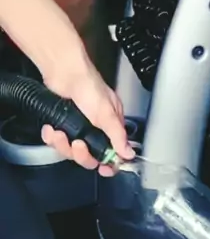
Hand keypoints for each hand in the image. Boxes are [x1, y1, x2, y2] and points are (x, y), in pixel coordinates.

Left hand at [40, 52, 134, 175]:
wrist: (63, 69)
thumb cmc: (88, 84)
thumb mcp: (107, 113)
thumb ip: (118, 136)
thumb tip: (128, 153)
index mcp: (111, 127)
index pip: (113, 153)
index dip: (109, 164)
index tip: (103, 168)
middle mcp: (95, 129)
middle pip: (90, 157)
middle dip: (82, 154)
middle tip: (78, 145)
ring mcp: (77, 128)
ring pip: (71, 151)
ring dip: (63, 145)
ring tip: (60, 133)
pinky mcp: (62, 124)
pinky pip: (56, 142)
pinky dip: (51, 137)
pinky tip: (51, 129)